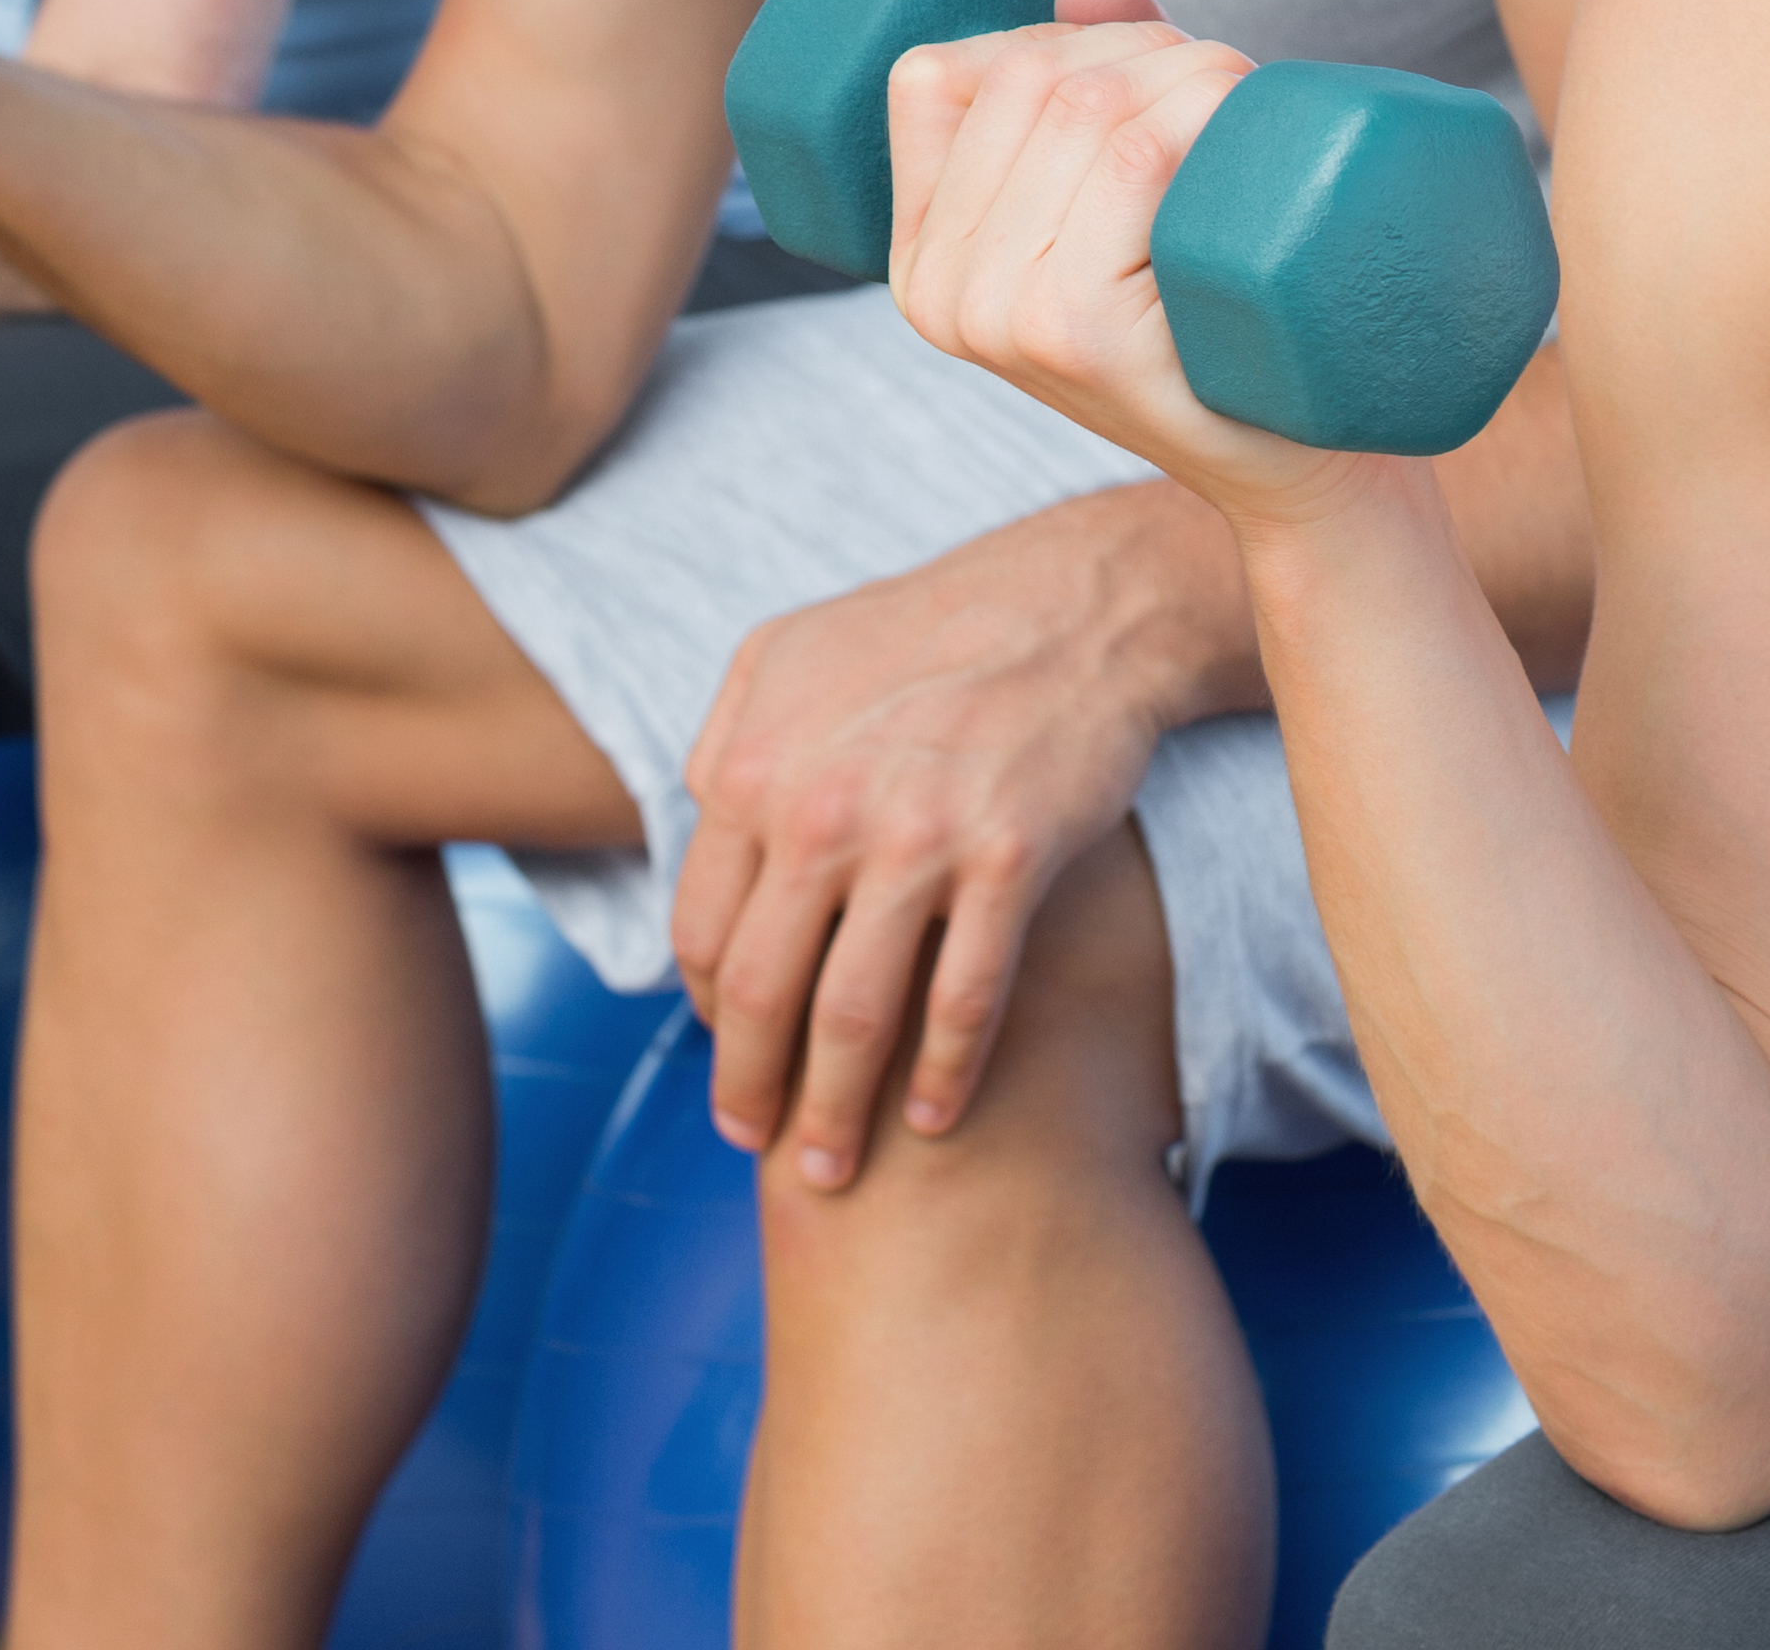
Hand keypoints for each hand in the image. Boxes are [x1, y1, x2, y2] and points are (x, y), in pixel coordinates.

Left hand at [670, 500, 1197, 1185]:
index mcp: (755, 766)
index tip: (730, 1052)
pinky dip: (943, 1076)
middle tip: (754, 1141)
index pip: (702, 930)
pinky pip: (964, 1001)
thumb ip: (726, 739)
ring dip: (837, 1111)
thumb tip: (694, 820)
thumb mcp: (788, 653)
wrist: (1075, 604)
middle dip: (750, 1087)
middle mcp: (822, 809)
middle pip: (760, 991)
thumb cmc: (926, 630)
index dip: (708, 1011)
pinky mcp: (1010, 861)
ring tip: (832, 1166)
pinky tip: (933, 1118)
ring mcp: (918, 838)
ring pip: (853, 1017)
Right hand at [883, 0, 1368, 530]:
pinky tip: (1246, 122)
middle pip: (1030, 78)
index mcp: (917, 261)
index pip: (933, 76)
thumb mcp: (1124, 207)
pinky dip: (1202, 111)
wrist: (1300, 463)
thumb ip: (1094, 86)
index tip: (1138, 65)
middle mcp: (935, 293)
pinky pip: (1132, 158)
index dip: (1046, 34)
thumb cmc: (1215, 323)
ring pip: (1092, 105)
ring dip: (1197, 65)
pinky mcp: (1081, 335)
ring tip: (1253, 105)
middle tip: (1230, 84)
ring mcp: (1001, 320)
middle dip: (1147, 41)